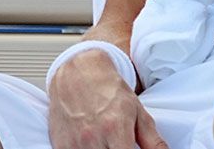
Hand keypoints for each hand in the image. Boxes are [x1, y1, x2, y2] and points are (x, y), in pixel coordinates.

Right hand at [48, 49, 165, 148]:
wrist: (79, 72)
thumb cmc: (108, 90)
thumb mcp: (137, 111)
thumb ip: (152, 140)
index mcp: (115, 129)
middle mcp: (93, 138)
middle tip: (119, 145)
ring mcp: (74, 144)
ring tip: (107, 143)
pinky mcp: (61, 146)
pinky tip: (91, 144)